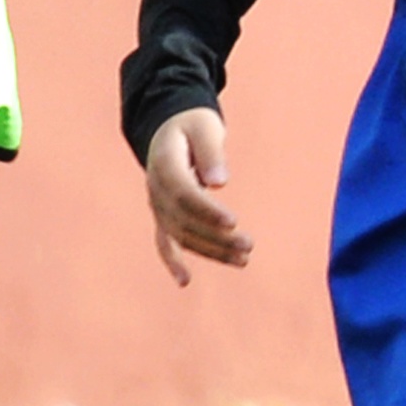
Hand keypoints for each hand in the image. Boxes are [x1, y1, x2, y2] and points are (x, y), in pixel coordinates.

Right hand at [142, 106, 251, 285]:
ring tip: (243, 259)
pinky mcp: (162, 215)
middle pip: (184, 220)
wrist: (167, 127)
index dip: (207, 211)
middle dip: (216, 236)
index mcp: (164, 164)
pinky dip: (172, 261)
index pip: (184, 194)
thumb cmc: (192, 124)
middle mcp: (155, 189)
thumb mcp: (204, 127)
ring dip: (209, 250)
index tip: (233, 223)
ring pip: (180, 235)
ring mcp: (156, 205)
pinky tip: (185, 281)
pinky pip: (163, 241)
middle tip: (249, 245)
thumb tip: (219, 183)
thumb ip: (211, 152)